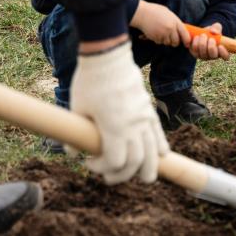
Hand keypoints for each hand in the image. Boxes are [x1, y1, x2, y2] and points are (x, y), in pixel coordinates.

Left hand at [70, 42, 168, 183]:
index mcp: (115, 128)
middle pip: (137, 162)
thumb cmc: (89, 83)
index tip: (89, 161)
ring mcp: (144, 117)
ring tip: (144, 178)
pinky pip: (159, 134)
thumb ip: (78, 135)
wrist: (108, 57)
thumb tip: (75, 152)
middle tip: (109, 175)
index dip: (102, 169)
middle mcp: (134, 125)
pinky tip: (160, 156)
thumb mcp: (76, 110)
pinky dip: (161, 148)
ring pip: (153, 152)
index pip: (116, 162)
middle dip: (123, 174)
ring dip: (149, 168)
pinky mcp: (149, 109)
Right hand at [131, 0, 190, 47]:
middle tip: (171, 38)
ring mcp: (163, 34)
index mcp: (175, 22)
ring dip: (165, 40)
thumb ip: (175, 22)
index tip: (186, 43)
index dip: (187, 40)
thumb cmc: (155, 11)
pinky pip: (159, 42)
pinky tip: (155, 32)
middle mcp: (170, 29)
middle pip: (176, 42)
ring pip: (167, 43)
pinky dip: (158, 40)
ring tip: (161, 32)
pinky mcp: (156, 37)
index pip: (185, 34)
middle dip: (174, 42)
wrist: (142, 13)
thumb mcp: (169, 14)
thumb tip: (180, 30)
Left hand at [188, 23, 230, 60]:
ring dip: (203, 43)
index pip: (226, 56)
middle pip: (213, 56)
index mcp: (221, 51)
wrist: (201, 33)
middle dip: (211, 47)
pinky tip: (196, 37)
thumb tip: (214, 32)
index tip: (220, 46)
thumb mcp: (216, 27)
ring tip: (203, 35)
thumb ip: (217, 28)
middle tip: (210, 38)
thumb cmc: (211, 32)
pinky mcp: (195, 54)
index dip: (223, 53)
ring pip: (203, 54)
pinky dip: (195, 43)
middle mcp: (213, 56)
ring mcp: (204, 56)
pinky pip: (195, 50)